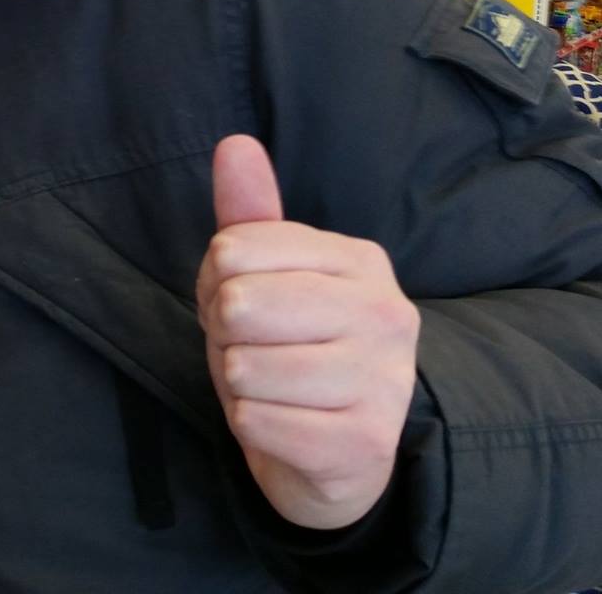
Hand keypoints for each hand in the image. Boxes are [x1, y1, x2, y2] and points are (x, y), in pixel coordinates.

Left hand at [196, 135, 420, 529]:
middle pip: (236, 304)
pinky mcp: (364, 442)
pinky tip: (286, 426)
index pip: (232, 249)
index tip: (250, 307)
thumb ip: (250, 214)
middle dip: (225, 335)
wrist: (337, 457)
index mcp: (362, 261)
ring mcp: (384, 381)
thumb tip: (234, 144)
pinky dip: (253, 427)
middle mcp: (386, 313)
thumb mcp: (266, 278)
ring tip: (275, 389)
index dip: (216, 283)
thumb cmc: (291, 351)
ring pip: (243, 368)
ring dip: (240, 386)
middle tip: (259, 351)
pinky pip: (254, 420)